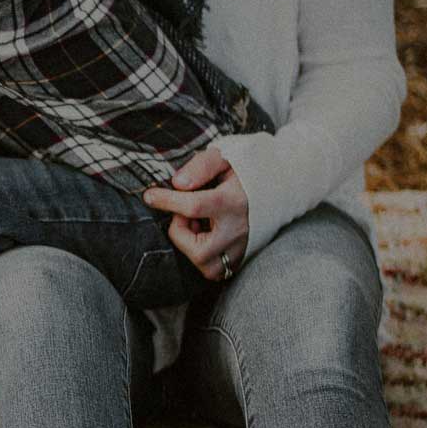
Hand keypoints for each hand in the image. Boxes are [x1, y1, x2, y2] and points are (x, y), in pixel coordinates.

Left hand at [142, 146, 251, 281]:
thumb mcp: (225, 157)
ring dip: (190, 244)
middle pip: (198, 249)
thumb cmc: (244, 172)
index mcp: (235, 201)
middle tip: (186, 212)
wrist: (277, 190)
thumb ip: (201, 166)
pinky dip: (200, 253)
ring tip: (198, 223)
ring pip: (204, 264)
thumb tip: (177, 184)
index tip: (149, 196)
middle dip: (181, 230)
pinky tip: (206, 234)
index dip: (166, 201)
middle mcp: (239, 231)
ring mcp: (240, 250)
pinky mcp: (238, 261)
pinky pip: (211, 269)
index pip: (194, 206)